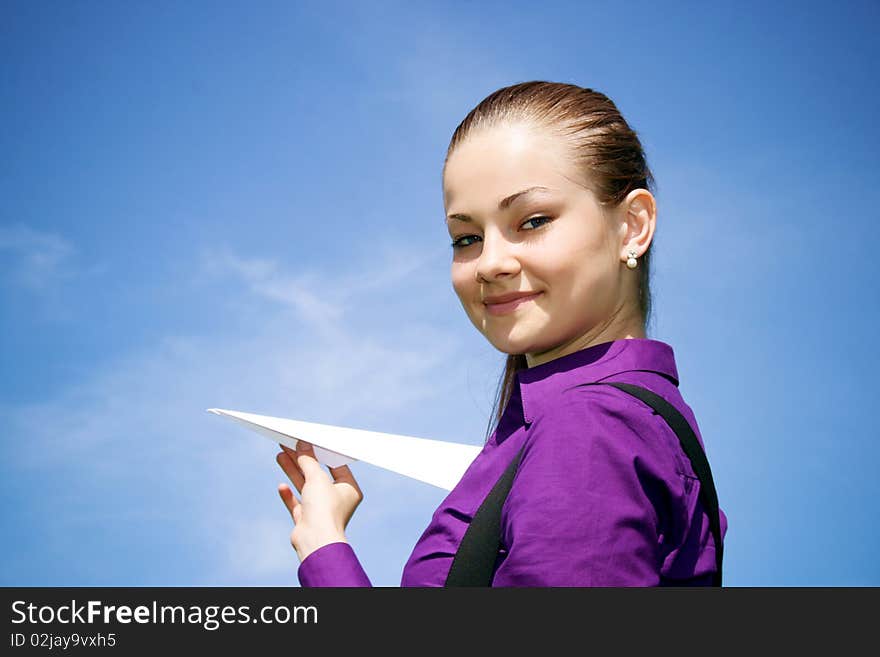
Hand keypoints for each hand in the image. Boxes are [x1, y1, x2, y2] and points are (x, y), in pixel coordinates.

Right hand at [276, 441, 363, 562]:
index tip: (310, 441)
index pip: (336, 465)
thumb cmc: (324, 509)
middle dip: (302, 459)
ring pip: (305, 486)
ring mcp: (321, 510)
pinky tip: (281, 486)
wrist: (315, 541)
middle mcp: (337, 500)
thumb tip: (302, 445)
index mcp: (349, 489)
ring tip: (280, 455)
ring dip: (293, 471)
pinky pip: (297, 503)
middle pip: (317, 474)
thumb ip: (308, 461)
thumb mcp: (317, 478)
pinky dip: (289, 494)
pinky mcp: (307, 520)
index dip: (322, 452)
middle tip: (289, 444)